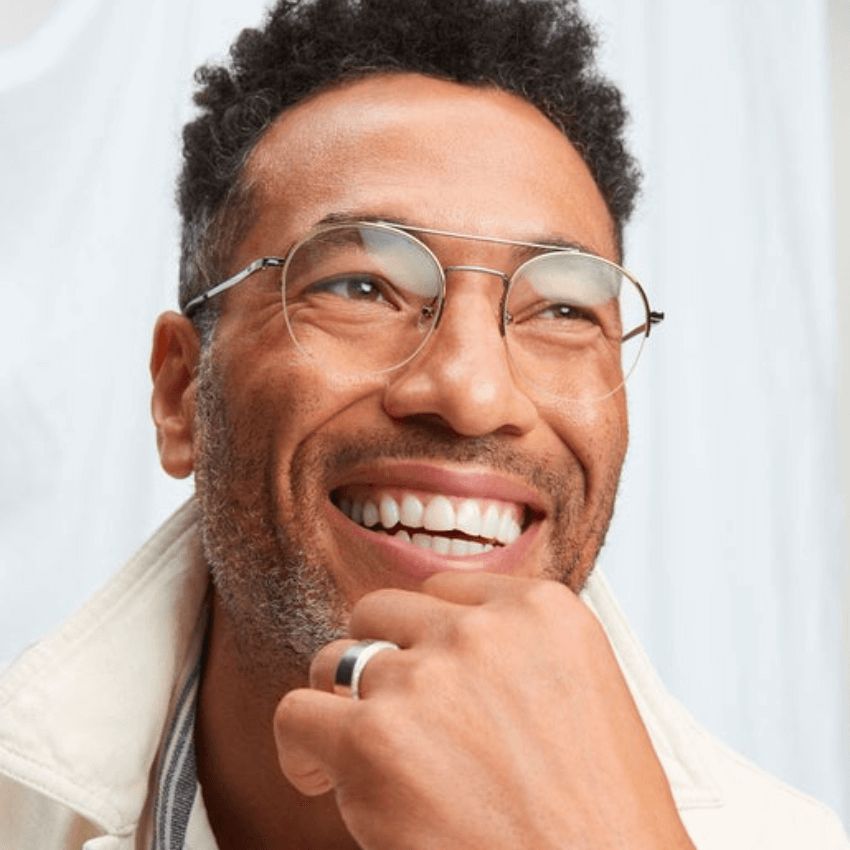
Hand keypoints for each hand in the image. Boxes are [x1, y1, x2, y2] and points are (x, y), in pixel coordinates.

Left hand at [274, 572, 695, 848]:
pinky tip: (321, 778)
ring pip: (337, 659)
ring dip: (345, 706)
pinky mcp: (373, 740)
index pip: (444, 590)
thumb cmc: (595, 822)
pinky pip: (297, 713)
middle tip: (396, 720)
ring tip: (365, 757)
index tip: (434, 681)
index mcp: (544, 612)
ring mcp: (427, 679)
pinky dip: (301, 748)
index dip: (429, 639)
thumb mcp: (580, 696)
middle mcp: (484, 632)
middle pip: (384, 613)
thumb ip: (513, 652)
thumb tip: (431, 637)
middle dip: (384, 661)